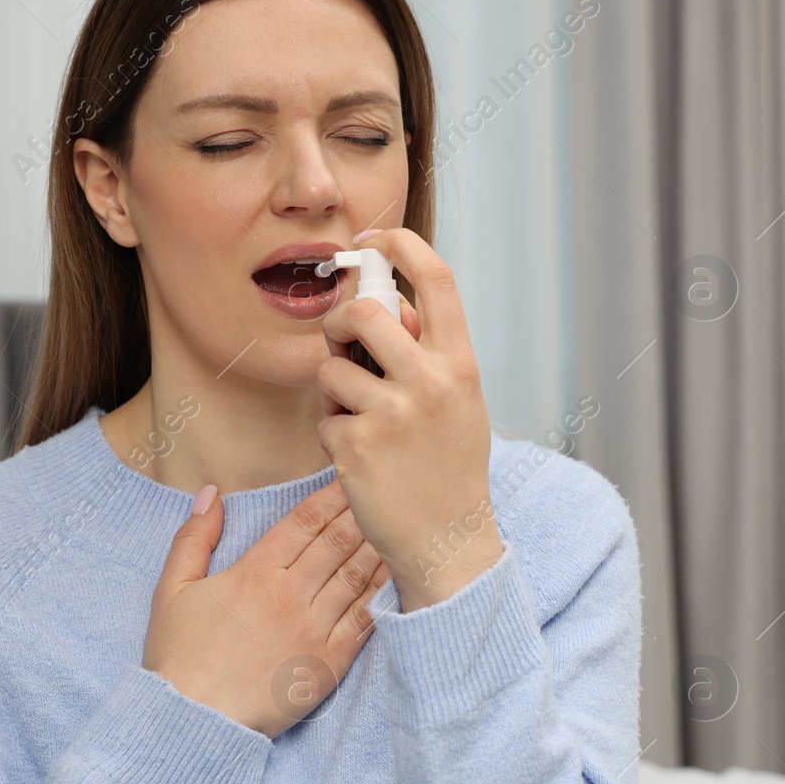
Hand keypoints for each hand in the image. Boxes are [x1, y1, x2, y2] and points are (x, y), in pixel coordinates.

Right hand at [142, 479, 389, 737]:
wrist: (194, 721)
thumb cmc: (179, 657)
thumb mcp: (172, 590)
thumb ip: (193, 537)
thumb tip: (211, 493)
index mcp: (255, 573)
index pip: (304, 523)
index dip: (330, 497)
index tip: (348, 479)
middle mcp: (290, 595)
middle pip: (337, 543)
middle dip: (362, 513)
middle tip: (383, 492)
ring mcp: (314, 630)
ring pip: (357, 576)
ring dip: (378, 547)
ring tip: (398, 524)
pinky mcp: (330, 663)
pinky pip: (364, 620)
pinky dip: (382, 594)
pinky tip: (395, 576)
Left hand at [315, 228, 503, 610]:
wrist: (449, 543)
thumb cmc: (450, 469)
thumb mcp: (459, 403)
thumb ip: (428, 355)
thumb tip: (382, 309)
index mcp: (460, 364)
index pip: (435, 277)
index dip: (399, 244)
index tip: (374, 240)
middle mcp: (429, 382)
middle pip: (366, 312)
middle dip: (340, 321)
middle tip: (341, 344)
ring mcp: (392, 415)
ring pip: (332, 370)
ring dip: (334, 393)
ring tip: (361, 421)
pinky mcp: (356, 448)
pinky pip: (324, 420)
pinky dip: (333, 436)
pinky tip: (361, 459)